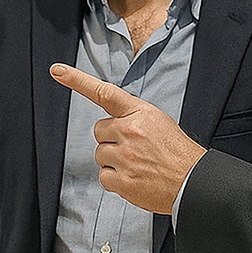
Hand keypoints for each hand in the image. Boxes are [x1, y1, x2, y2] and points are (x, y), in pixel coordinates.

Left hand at [50, 63, 205, 213]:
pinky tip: (134, 179)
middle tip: (134, 149)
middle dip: (111, 139)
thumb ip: (132, 117)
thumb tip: (111, 123)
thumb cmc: (177, 152)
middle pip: (99, 131)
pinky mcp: (122, 181)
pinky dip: (115, 180)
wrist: (194, 182)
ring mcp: (125, 157)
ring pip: (100, 154)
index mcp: (140, 113)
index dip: (77, 80)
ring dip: (113, 161)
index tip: (57, 70)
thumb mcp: (158, 121)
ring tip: (138, 165)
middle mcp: (130, 131)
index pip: (104, 92)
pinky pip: (103, 177)